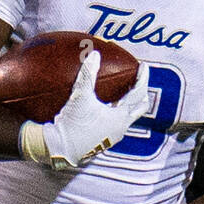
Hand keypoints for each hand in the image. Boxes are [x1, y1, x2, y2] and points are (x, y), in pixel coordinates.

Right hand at [25, 52, 150, 170]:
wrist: (60, 149)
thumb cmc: (73, 123)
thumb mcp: (80, 95)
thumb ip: (88, 74)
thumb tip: (95, 54)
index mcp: (120, 117)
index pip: (138, 94)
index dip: (143, 78)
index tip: (143, 66)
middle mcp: (121, 128)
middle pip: (140, 108)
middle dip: (141, 93)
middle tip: (138, 80)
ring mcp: (113, 137)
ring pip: (128, 117)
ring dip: (128, 104)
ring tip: (123, 91)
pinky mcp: (104, 141)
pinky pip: (116, 124)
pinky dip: (117, 112)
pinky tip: (106, 107)